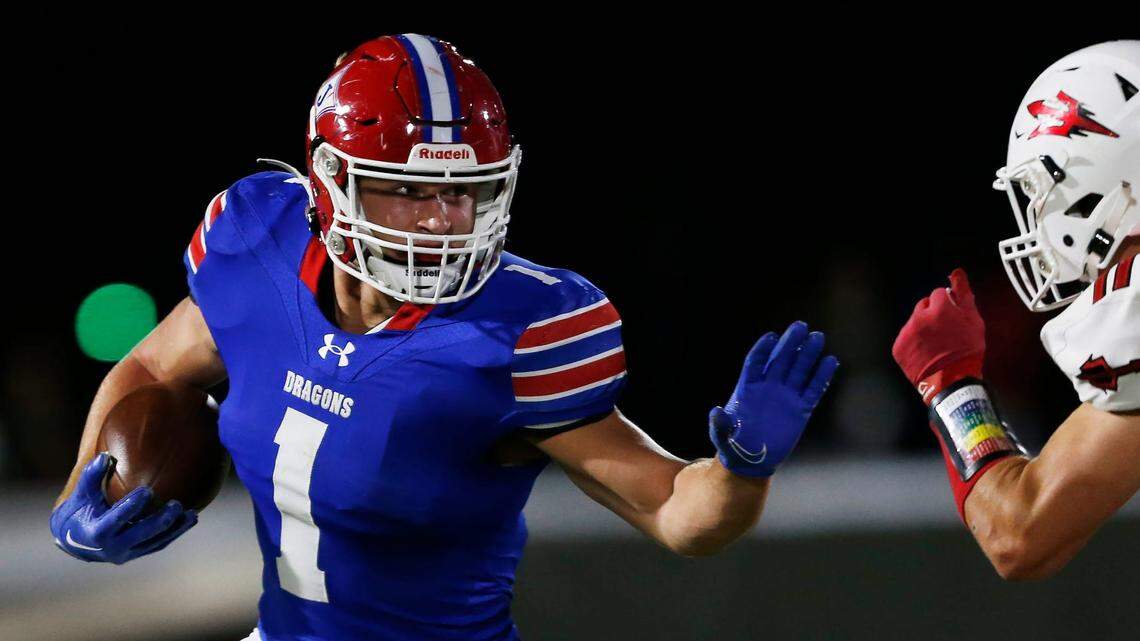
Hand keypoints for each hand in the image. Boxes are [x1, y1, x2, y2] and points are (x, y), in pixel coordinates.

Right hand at [50, 453, 197, 563]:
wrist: (75, 540)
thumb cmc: (79, 511)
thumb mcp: (81, 494)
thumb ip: (91, 476)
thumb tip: (104, 456)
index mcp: (97, 532)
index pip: (117, 519)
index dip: (132, 506)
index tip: (148, 491)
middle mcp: (113, 547)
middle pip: (141, 534)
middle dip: (160, 521)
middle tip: (177, 505)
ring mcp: (126, 553)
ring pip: (155, 542)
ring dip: (175, 529)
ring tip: (192, 514)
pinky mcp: (136, 553)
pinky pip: (158, 544)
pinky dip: (174, 533)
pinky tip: (189, 519)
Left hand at [709, 321, 838, 476]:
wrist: (751, 460)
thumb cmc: (732, 446)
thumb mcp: (721, 436)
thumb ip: (719, 425)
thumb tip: (716, 411)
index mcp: (747, 389)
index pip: (755, 362)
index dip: (763, 349)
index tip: (772, 336)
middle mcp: (769, 388)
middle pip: (780, 360)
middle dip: (790, 343)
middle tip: (801, 326)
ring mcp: (786, 397)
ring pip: (799, 371)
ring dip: (808, 354)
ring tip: (818, 337)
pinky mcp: (801, 410)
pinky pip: (813, 390)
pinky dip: (821, 377)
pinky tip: (830, 362)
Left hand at [892, 268, 984, 402]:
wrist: (952, 382)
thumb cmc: (966, 352)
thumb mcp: (973, 321)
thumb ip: (963, 294)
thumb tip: (957, 273)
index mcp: (939, 308)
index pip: (939, 293)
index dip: (947, 305)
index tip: (951, 318)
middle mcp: (920, 317)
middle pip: (924, 305)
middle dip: (933, 314)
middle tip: (944, 331)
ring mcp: (907, 332)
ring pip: (914, 321)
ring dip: (923, 327)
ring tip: (935, 344)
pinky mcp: (899, 346)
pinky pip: (906, 337)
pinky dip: (914, 342)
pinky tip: (926, 352)